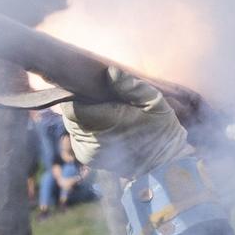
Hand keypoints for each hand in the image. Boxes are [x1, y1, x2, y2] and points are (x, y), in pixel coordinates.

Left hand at [56, 68, 191, 176]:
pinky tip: (105, 127)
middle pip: (71, 115)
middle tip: (104, 101)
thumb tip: (110, 71)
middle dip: (83, 106)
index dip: (77, 96)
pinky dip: (87, 130)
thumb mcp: (156, 104)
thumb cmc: (161, 129)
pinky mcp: (87, 158)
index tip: (90, 88)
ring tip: (107, 114)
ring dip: (85, 118)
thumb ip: (133, 88)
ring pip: (73, 125)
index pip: (72, 107)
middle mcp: (93, 141)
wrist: (163, 163)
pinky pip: (77, 137)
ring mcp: (88, 152)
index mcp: (108, 124)